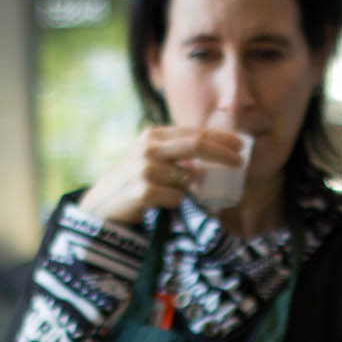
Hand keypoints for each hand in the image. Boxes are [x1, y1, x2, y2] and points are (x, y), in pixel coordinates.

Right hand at [77, 127, 244, 224]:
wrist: (100, 207)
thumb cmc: (130, 183)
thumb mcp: (150, 160)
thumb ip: (177, 157)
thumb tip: (211, 164)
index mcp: (153, 136)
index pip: (195, 133)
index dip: (221, 139)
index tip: (242, 145)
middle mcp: (149, 147)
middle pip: (197, 145)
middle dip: (224, 153)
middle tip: (241, 162)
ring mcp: (146, 168)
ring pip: (189, 179)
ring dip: (188, 191)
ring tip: (166, 194)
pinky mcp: (145, 191)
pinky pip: (177, 198)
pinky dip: (174, 203)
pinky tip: (156, 204)